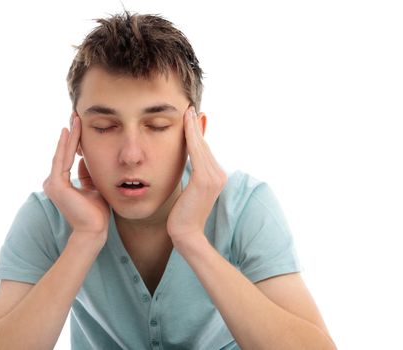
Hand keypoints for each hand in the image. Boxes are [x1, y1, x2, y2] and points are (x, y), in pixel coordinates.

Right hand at [43, 114, 109, 245]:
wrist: (94, 230)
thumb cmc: (96, 212)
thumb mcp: (93, 187)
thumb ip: (87, 173)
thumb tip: (85, 158)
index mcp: (62, 184)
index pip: (69, 157)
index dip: (74, 142)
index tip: (79, 126)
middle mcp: (54, 182)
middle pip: (64, 153)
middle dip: (71, 134)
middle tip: (75, 114)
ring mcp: (53, 183)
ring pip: (63, 154)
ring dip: (70, 135)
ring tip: (74, 118)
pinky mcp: (57, 184)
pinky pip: (62, 159)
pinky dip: (66, 145)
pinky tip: (69, 131)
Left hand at [167, 106, 226, 248]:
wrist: (186, 233)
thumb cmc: (183, 215)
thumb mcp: (189, 190)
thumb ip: (192, 174)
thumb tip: (189, 160)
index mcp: (216, 176)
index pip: (204, 150)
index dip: (197, 132)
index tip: (191, 116)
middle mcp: (219, 174)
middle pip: (203, 145)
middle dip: (196, 125)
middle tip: (189, 107)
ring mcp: (214, 176)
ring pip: (200, 146)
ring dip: (193, 126)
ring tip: (187, 110)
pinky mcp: (204, 179)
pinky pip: (196, 152)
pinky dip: (191, 136)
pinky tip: (186, 123)